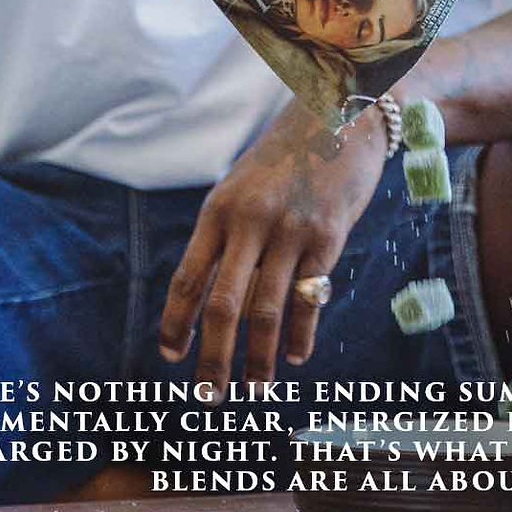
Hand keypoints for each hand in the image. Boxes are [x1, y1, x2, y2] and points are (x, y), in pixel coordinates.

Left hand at [158, 102, 387, 389]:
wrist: (342, 114)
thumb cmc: (288, 157)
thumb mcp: (244, 187)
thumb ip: (230, 236)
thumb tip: (219, 300)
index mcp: (219, 210)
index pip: (188, 277)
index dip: (176, 323)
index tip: (170, 357)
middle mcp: (249, 222)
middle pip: (222, 305)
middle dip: (212, 358)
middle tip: (208, 397)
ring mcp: (289, 230)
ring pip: (266, 310)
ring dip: (259, 358)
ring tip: (256, 388)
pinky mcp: (327, 237)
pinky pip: (309, 298)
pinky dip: (300, 335)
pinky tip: (296, 357)